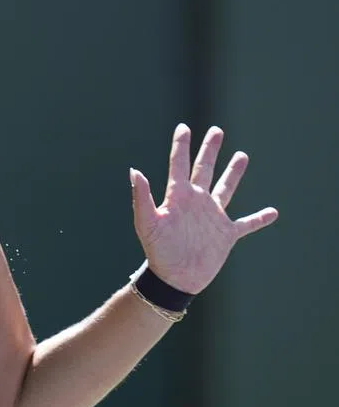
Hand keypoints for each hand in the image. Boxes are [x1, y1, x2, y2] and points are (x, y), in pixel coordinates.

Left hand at [130, 124, 278, 294]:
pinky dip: (259, 218)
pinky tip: (273, 212)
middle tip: (216, 130)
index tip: (184, 127)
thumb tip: (134, 170)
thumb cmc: (157, 252)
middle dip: (210, 150)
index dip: (181, 145)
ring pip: (226, 188)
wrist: (174, 279)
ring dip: (233, 173)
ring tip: (242, 155)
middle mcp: (196, 202)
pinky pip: (246, 223)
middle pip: (204, 169)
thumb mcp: (147, 222)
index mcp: (178, 197)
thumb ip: (142, 197)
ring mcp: (212, 217)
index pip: (179, 164)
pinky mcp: (226, 235)